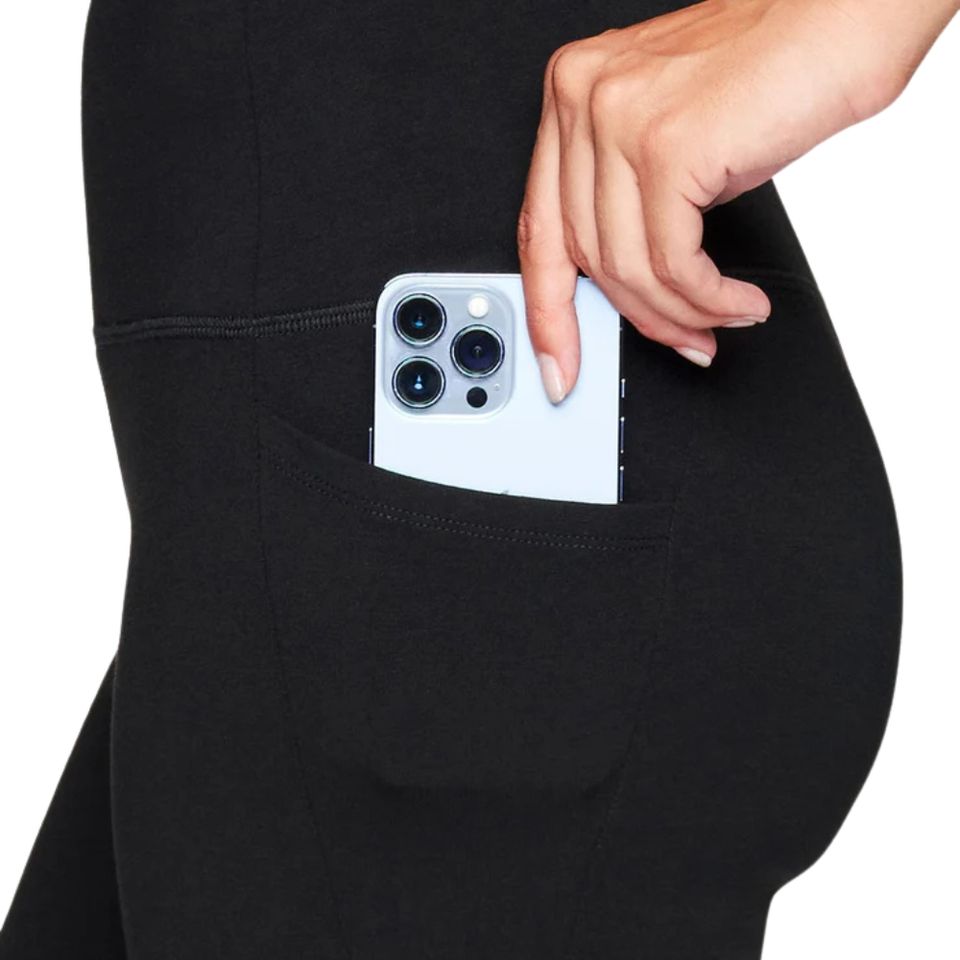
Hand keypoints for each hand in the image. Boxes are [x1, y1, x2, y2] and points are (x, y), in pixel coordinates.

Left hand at [518, 0, 956, 400]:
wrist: (844, 14)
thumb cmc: (770, 71)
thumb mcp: (671, 141)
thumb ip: (627, 203)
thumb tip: (624, 289)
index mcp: (571, 96)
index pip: (539, 229)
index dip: (547, 312)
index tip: (559, 363)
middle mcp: (583, 100)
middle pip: (585, 257)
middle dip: (638, 318)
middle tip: (682, 341)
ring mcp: (620, 119)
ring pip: (628, 268)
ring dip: (681, 313)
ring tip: (720, 321)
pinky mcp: (670, 146)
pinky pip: (674, 263)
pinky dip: (708, 299)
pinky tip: (737, 304)